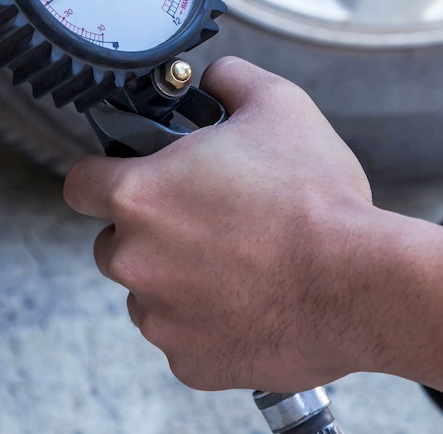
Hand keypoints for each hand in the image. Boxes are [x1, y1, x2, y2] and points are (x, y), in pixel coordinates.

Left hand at [63, 58, 376, 392]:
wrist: (362, 285)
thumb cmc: (318, 197)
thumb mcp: (279, 105)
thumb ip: (231, 79)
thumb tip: (215, 77)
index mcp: (140, 196)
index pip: (80, 183)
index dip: (104, 174)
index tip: (132, 176)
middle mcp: (134, 261)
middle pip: (114, 242)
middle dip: (150, 230)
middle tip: (208, 218)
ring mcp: (160, 318)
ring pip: (148, 293)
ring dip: (176, 279)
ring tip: (240, 263)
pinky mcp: (190, 364)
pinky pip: (184, 338)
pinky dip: (208, 324)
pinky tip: (252, 302)